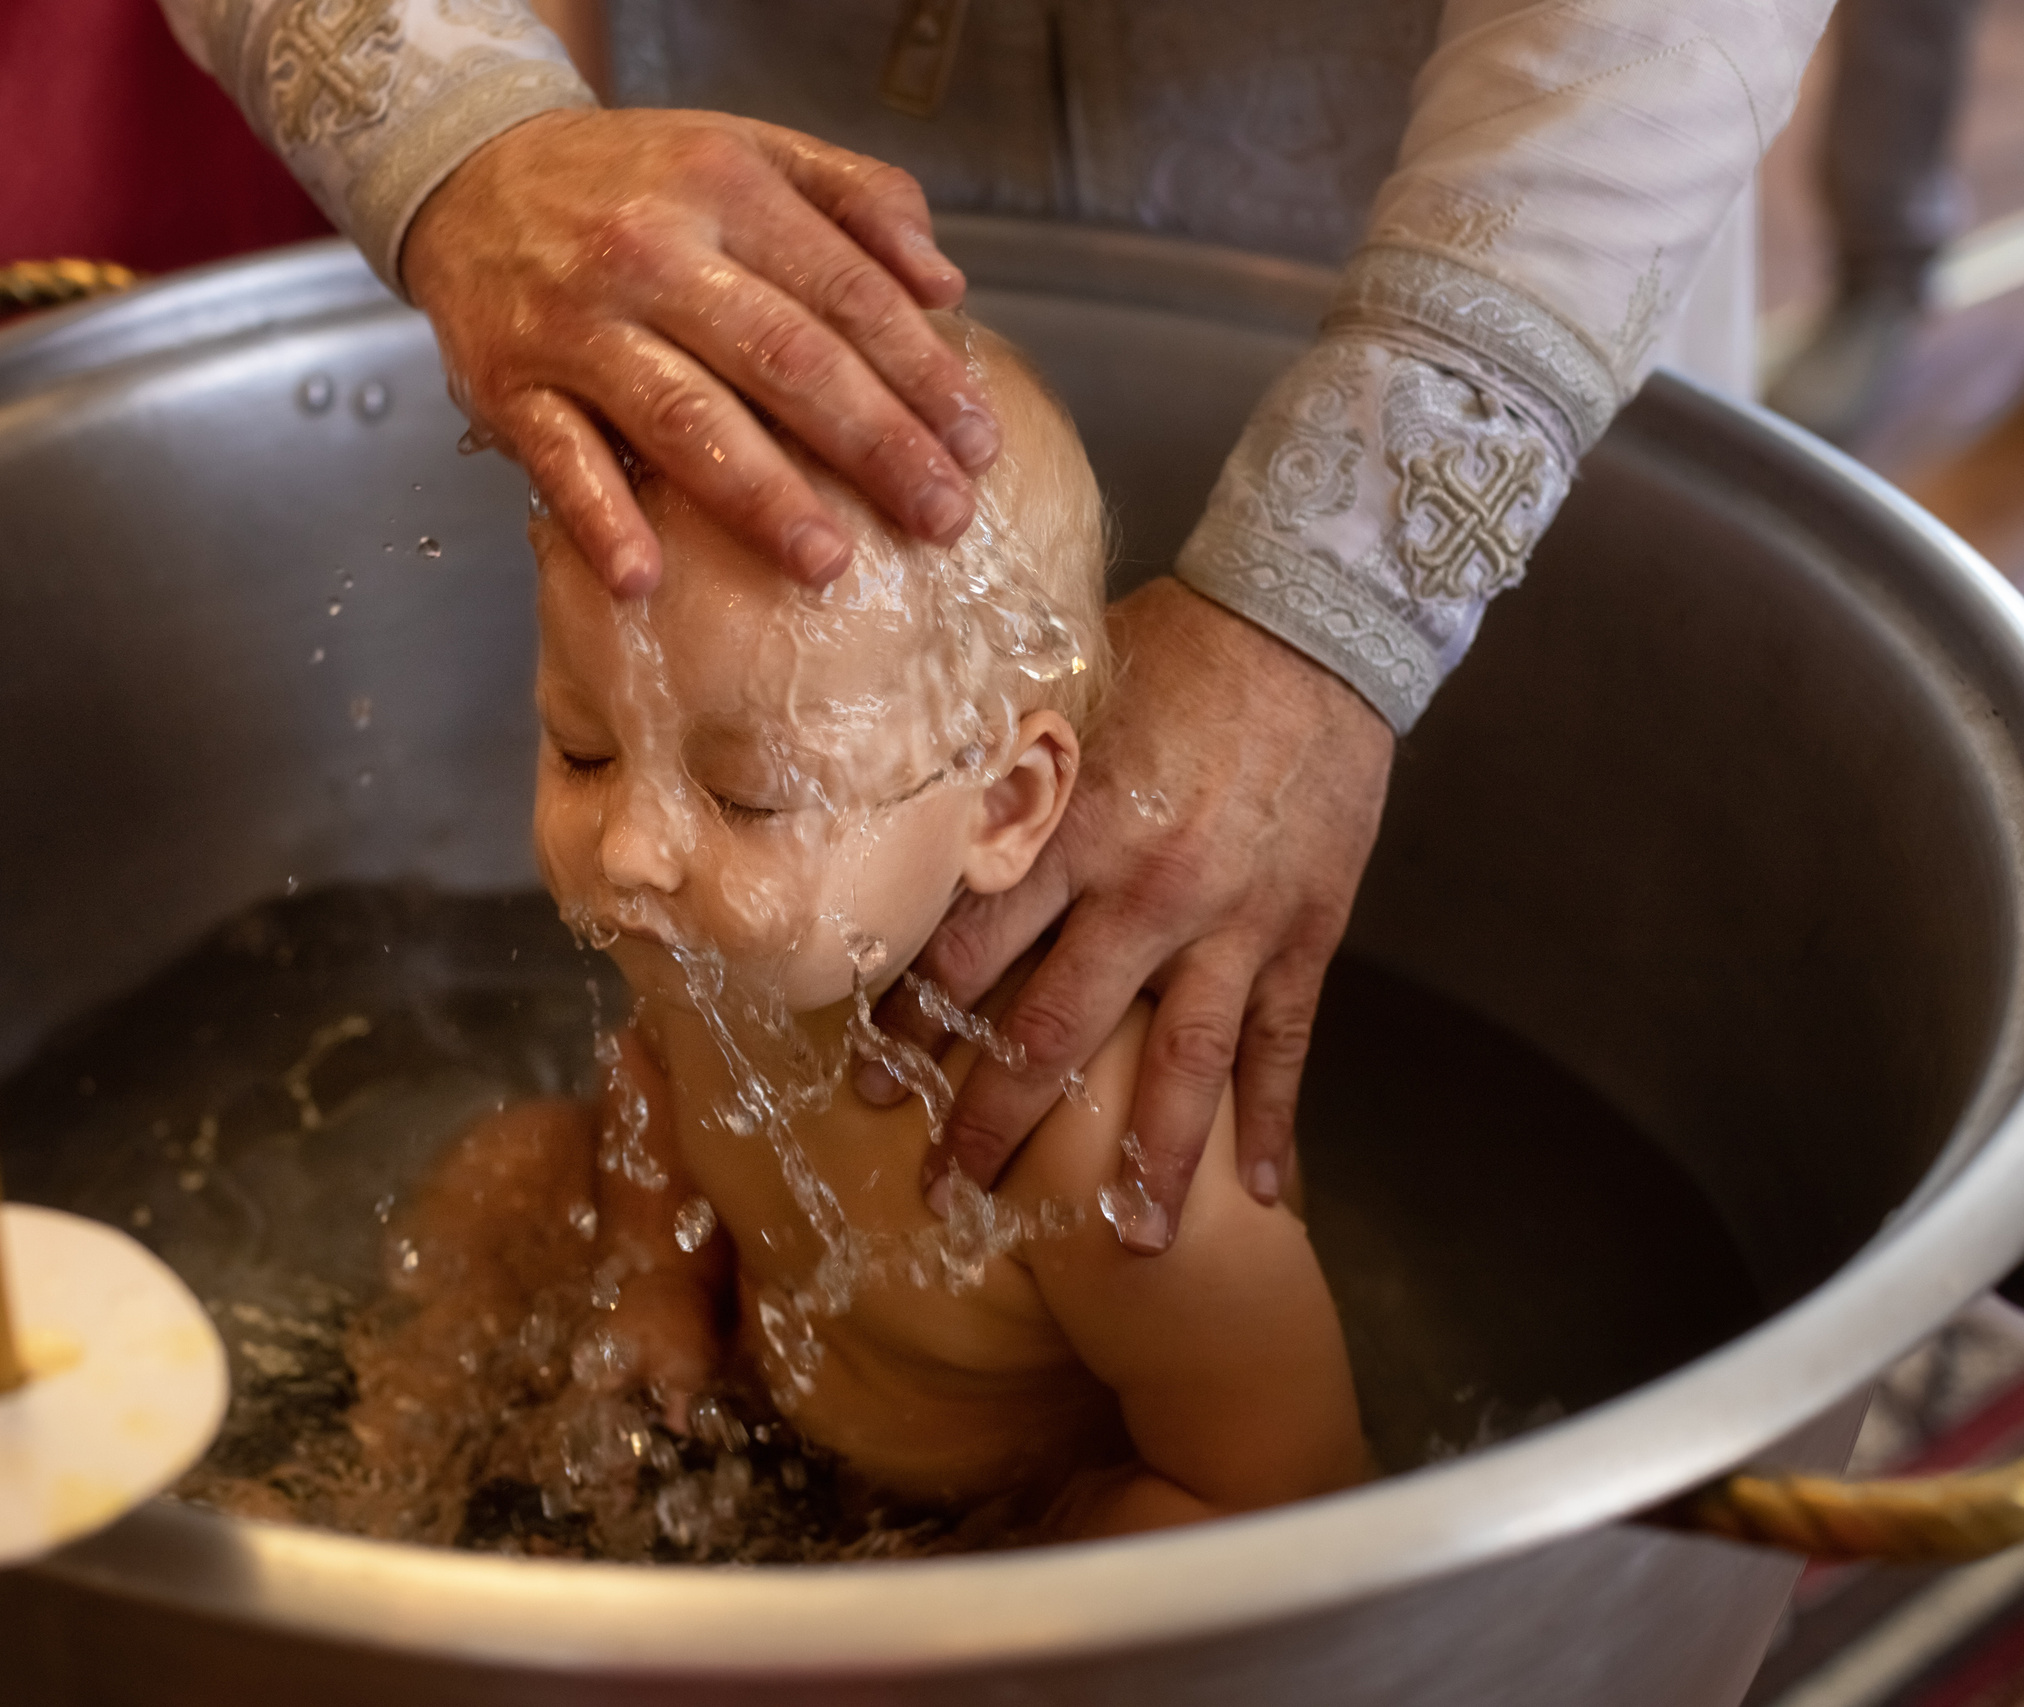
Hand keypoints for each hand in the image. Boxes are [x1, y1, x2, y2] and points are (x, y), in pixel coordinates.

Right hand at [401, 107, 999, 594]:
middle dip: (873, 443)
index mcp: (725, 189)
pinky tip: (645, 578)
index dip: (921, 372)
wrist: (470, 172)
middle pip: (783, 357)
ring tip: (827, 561)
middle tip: (941, 516)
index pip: (846, 292)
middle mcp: (650, 252)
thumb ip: (858, 199)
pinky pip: (558, 459)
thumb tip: (944, 285)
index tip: (977, 442)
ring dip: (759, 495)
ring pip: (682, 414)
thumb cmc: (633, 181)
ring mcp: (574, 324)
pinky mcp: (508, 384)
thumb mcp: (749, 150)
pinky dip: (600, 519)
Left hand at [866, 580, 1393, 1249]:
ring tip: (1123, 1247)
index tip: (867, 1081)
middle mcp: (1149, 888)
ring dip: (1146, 1161)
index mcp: (1073, 827)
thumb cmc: (1176, 644)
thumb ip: (999, 773)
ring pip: (1182, 1065)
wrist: (1316, 614)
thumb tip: (909, 814)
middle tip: (942, 1189)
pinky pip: (1288, 1042)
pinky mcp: (1307, 928)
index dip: (910, 1025)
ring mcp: (1236, 919)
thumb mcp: (1064, 695)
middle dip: (991, 1120)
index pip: (969, 952)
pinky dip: (1274, 1120)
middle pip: (1054, 1032)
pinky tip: (1258, 1194)